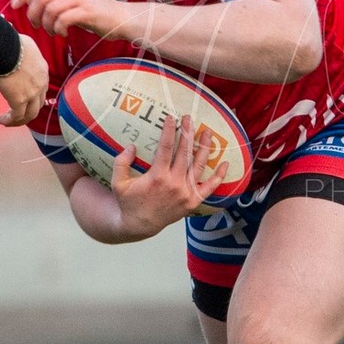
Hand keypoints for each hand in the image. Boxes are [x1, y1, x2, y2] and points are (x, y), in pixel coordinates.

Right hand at [0, 34, 47, 125]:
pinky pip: (17, 117)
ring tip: (7, 121)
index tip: (23, 99)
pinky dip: (9, 121)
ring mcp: (32, 94)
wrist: (6, 48)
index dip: (33, 96)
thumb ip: (23, 50)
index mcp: (43, 71)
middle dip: (28, 110)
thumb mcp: (24, 45)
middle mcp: (41, 84)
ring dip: (19, 120)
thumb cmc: (11, 42)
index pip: (42, 88)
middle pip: (38, 104)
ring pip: (30, 114)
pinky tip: (1, 120)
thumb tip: (14, 41)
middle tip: (16, 114)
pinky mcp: (19, 100)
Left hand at [10, 0, 122, 38]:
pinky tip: (63, 33)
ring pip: (50, 9)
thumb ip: (56, 2)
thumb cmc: (95, 14)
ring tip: (53, 32)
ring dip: (46, 24)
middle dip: (33, 14)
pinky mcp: (87, 12)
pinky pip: (64, 18)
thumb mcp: (73, 4)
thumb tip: (33, 7)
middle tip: (36, 26)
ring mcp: (79, 0)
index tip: (14, 5)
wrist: (122, 17)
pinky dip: (59, 28)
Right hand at [109, 114, 224, 235]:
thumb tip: (132, 146)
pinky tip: (225, 163)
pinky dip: (218, 176)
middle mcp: (174, 183)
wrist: (140, 226)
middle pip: (184, 153)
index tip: (172, 117)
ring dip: (204, 147)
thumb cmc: (129, 202)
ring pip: (198, 166)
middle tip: (189, 118)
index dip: (170, 131)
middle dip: (187, 133)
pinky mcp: (193, 202)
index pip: (166, 148)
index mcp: (157, 176)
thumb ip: (121, 163)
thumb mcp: (118, 184)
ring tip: (207, 132)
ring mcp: (186, 193)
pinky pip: (209, 188)